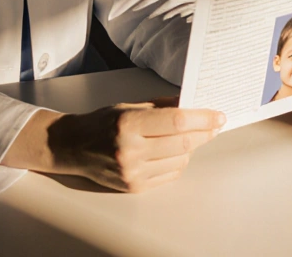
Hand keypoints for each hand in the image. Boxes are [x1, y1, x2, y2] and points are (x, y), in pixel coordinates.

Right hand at [4, 102, 224, 192]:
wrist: (73, 147)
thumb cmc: (103, 122)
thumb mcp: (131, 106)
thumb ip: (164, 106)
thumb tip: (196, 104)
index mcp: (128, 124)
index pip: (177, 121)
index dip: (203, 119)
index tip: (218, 116)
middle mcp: (130, 150)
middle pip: (183, 143)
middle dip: (204, 133)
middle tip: (214, 125)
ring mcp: (132, 172)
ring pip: (180, 161)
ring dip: (191, 148)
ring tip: (188, 137)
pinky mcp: (134, 186)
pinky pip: (170, 175)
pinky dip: (178, 162)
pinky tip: (173, 152)